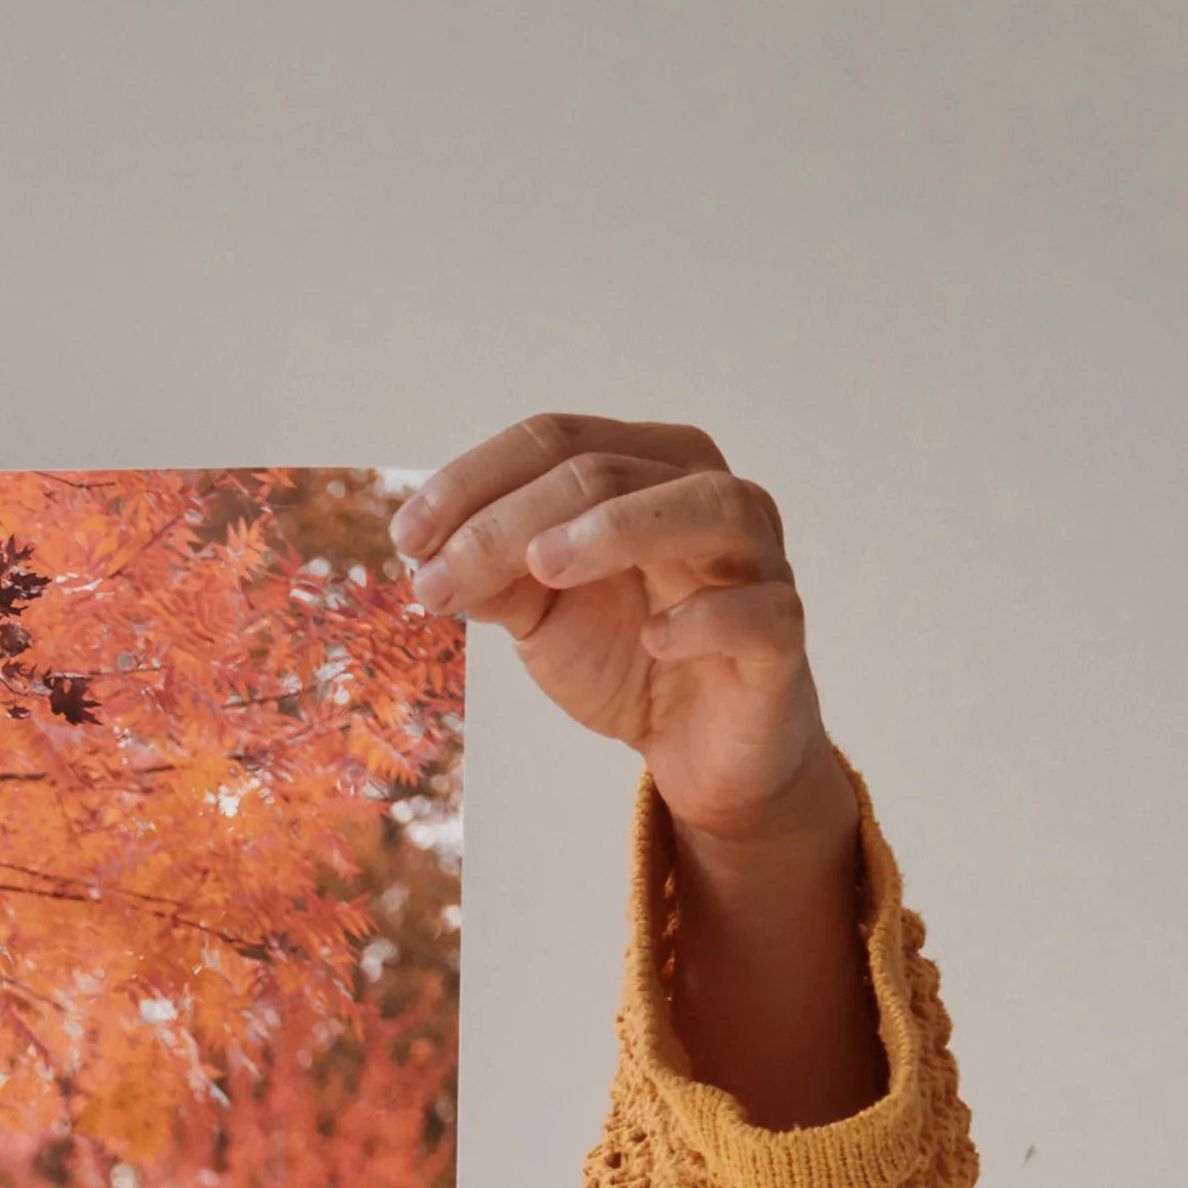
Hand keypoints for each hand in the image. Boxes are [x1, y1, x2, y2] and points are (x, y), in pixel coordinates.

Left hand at [389, 416, 847, 854]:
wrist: (698, 748)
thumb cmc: (628, 658)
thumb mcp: (542, 613)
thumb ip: (494, 577)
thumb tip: (427, 552)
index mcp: (648, 470)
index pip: (559, 439)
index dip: (477, 479)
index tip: (406, 536)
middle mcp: (709, 495)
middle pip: (612, 470)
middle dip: (512, 519)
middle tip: (438, 575)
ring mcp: (756, 560)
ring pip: (708, 506)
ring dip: (620, 528)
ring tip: (542, 564)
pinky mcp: (780, 635)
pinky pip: (760, 610)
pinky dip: (708, 617)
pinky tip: (654, 638)